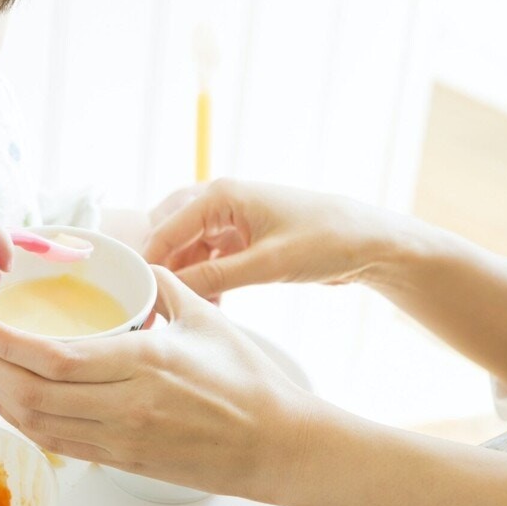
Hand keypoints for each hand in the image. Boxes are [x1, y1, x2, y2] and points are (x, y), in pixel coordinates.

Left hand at [0, 266, 315, 502]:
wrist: (277, 444)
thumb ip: (163, 287)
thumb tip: (138, 265)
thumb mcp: (206, 318)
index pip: (56, 358)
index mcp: (144, 362)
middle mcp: (127, 405)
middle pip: (35, 393)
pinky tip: (6, 405)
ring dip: (1, 396)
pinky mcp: (125, 461)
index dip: (7, 345)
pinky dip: (26, 424)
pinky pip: (61, 444)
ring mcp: (123, 438)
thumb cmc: (248, 380)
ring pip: (41, 423)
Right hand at [143, 178, 396, 300]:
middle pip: (172, 237)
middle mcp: (221, 202)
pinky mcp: (244, 238)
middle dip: (163, 270)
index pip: (166, 229)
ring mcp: (232, 220)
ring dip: (187, 278)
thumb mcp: (267, 264)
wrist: (370, 242)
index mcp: (222, 195)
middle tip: (153, 303)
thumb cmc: (326, 240)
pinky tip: (210, 305)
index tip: (136, 296)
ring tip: (183, 310)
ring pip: (191, 251)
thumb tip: (171, 291)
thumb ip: (216, 278)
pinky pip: (211, 260)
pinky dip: (207, 281)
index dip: (148, 263)